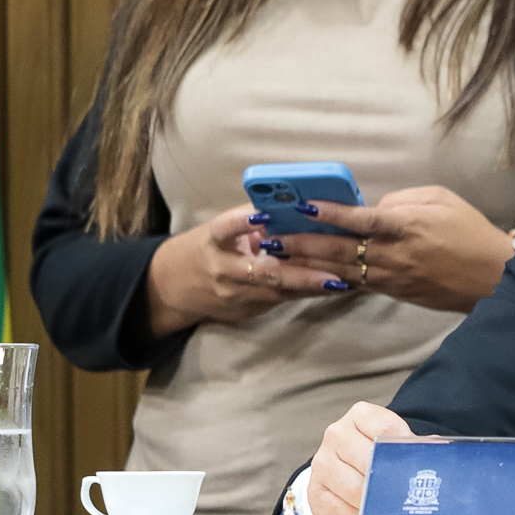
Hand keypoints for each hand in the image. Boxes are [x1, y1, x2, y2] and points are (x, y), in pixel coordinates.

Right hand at [144, 205, 347, 336]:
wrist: (173, 288)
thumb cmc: (206, 249)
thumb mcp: (220, 230)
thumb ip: (251, 217)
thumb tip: (291, 203)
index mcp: (213, 242)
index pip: (224, 229)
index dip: (243, 222)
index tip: (264, 214)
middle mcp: (223, 271)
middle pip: (263, 272)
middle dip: (301, 274)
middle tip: (333, 273)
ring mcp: (234, 296)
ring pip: (277, 291)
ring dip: (310, 286)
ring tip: (342, 281)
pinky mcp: (244, 311)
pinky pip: (279, 301)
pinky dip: (304, 293)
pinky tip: (329, 288)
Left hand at [280, 186, 514, 312]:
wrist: (492, 277)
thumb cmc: (470, 231)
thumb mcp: (442, 199)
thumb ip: (404, 199)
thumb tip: (375, 206)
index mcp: (407, 226)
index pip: (361, 219)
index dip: (330, 214)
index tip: (302, 207)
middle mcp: (394, 254)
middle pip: (340, 249)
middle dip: (302, 243)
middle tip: (270, 238)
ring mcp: (392, 277)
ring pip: (341, 271)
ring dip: (307, 265)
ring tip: (278, 258)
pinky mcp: (394, 292)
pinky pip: (356, 285)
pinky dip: (329, 280)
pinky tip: (307, 276)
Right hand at [308, 401, 417, 514]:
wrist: (341, 473)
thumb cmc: (372, 457)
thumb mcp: (390, 444)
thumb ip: (409, 448)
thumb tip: (434, 453)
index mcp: (360, 416)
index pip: (386, 429)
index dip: (403, 450)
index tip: (416, 467)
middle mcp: (337, 435)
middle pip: (369, 461)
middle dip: (388, 482)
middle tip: (405, 497)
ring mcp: (324, 463)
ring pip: (354, 489)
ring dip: (373, 505)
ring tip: (388, 511)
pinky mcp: (315, 491)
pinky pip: (340, 511)